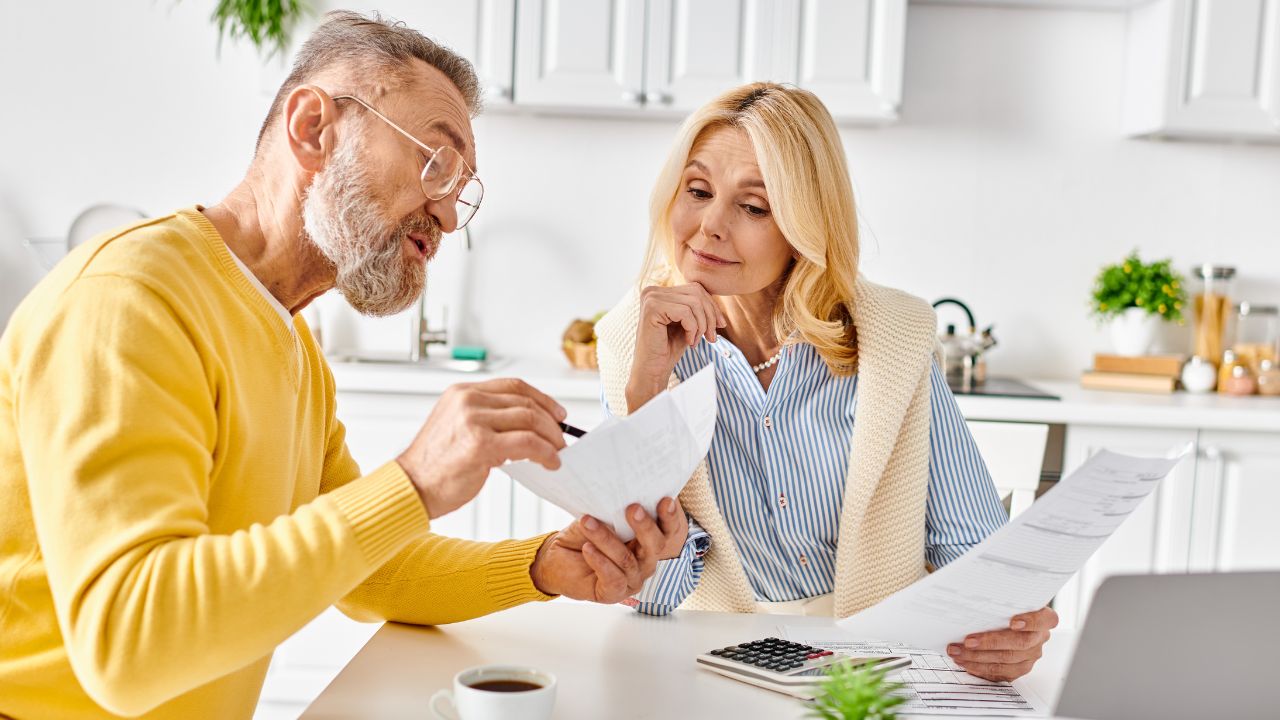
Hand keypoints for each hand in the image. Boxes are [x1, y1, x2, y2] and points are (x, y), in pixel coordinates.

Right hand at [396, 378, 566, 518]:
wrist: (412, 487)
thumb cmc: (435, 466)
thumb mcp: (457, 427)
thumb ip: (486, 418)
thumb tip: (526, 425)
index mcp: (461, 392)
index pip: (513, 386)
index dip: (542, 398)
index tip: (557, 413)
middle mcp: (467, 400)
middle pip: (525, 402)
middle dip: (551, 422)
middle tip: (561, 439)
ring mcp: (473, 420)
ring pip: (530, 419)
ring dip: (551, 438)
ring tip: (556, 453)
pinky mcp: (480, 443)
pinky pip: (527, 443)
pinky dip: (545, 452)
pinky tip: (550, 462)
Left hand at [529, 499, 687, 601]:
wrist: (557, 558)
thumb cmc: (584, 535)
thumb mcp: (601, 517)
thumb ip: (615, 511)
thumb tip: (623, 494)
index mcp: (648, 541)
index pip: (668, 530)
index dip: (670, 517)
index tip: (665, 500)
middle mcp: (646, 562)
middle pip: (655, 546)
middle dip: (645, 526)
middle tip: (633, 508)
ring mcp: (632, 580)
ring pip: (627, 559)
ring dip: (606, 539)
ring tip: (588, 522)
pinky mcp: (614, 593)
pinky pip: (613, 578)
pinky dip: (600, 561)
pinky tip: (587, 548)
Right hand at [626, 284, 725, 409]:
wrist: (652, 371)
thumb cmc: (668, 349)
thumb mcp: (687, 323)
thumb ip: (697, 308)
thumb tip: (717, 299)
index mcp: (660, 292)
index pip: (696, 289)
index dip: (712, 307)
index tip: (720, 326)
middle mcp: (652, 291)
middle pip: (696, 293)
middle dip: (710, 316)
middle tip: (711, 338)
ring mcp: (650, 298)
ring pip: (694, 303)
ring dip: (701, 325)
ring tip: (697, 341)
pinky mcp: (652, 309)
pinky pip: (685, 312)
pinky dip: (693, 329)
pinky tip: (688, 341)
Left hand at [946, 607, 1058, 681]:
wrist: (1006, 617)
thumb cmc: (1005, 606)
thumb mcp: (1006, 598)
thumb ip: (998, 599)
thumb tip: (973, 593)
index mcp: (1043, 618)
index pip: (1044, 620)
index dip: (1031, 622)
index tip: (1013, 622)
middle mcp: (1039, 638)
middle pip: (1020, 643)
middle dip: (990, 642)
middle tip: (968, 641)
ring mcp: (1031, 655)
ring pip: (1007, 660)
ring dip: (978, 658)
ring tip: (958, 652)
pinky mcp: (1019, 668)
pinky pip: (1001, 672)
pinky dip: (980, 668)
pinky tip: (965, 661)